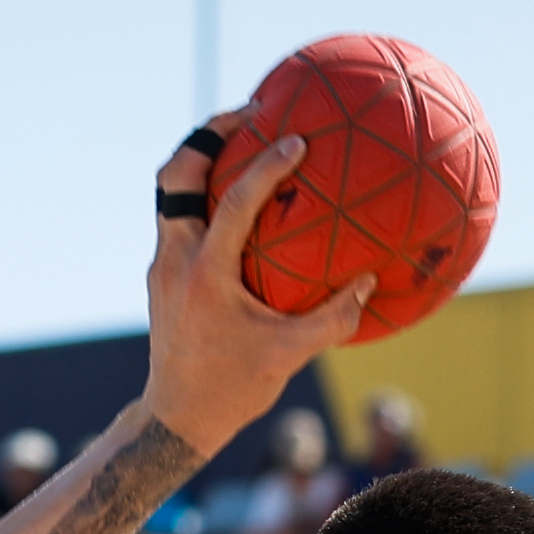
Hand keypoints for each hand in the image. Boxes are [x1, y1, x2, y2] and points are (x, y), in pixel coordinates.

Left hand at [144, 121, 375, 450]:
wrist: (175, 420)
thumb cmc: (232, 390)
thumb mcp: (289, 357)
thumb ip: (332, 319)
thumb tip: (369, 281)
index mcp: (205, 274)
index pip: (233, 202)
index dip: (264, 166)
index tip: (294, 138)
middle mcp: (176, 260)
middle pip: (176, 173)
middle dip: (209, 134)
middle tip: (251, 113)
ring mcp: (163, 265)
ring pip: (169, 191)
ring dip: (202, 159)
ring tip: (244, 140)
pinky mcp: (164, 275)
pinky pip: (180, 218)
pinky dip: (206, 196)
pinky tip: (242, 199)